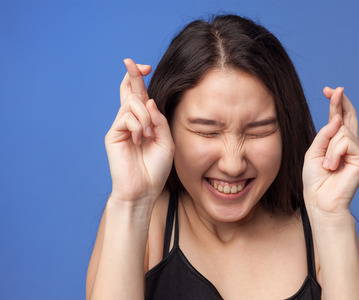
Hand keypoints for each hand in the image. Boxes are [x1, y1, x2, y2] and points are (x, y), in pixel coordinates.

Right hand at [105, 59, 174, 203]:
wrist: (144, 189)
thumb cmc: (156, 168)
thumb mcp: (166, 141)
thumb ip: (159, 120)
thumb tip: (148, 100)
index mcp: (145, 122)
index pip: (140, 95)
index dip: (139, 79)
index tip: (144, 67)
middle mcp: (131, 121)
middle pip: (129, 91)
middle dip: (132, 75)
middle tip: (130, 61)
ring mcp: (121, 126)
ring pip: (132, 104)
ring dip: (145, 117)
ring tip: (148, 135)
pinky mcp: (114, 134)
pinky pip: (127, 117)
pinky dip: (138, 127)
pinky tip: (139, 141)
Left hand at [302, 87, 358, 217]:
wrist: (320, 200)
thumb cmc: (315, 179)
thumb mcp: (314, 152)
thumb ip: (324, 135)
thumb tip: (338, 119)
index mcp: (338, 144)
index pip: (340, 119)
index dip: (336, 104)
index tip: (329, 90)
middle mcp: (351, 146)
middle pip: (348, 117)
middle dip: (340, 102)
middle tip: (333, 89)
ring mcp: (358, 152)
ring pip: (342, 132)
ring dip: (328, 149)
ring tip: (327, 166)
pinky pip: (345, 143)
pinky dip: (334, 154)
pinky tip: (333, 167)